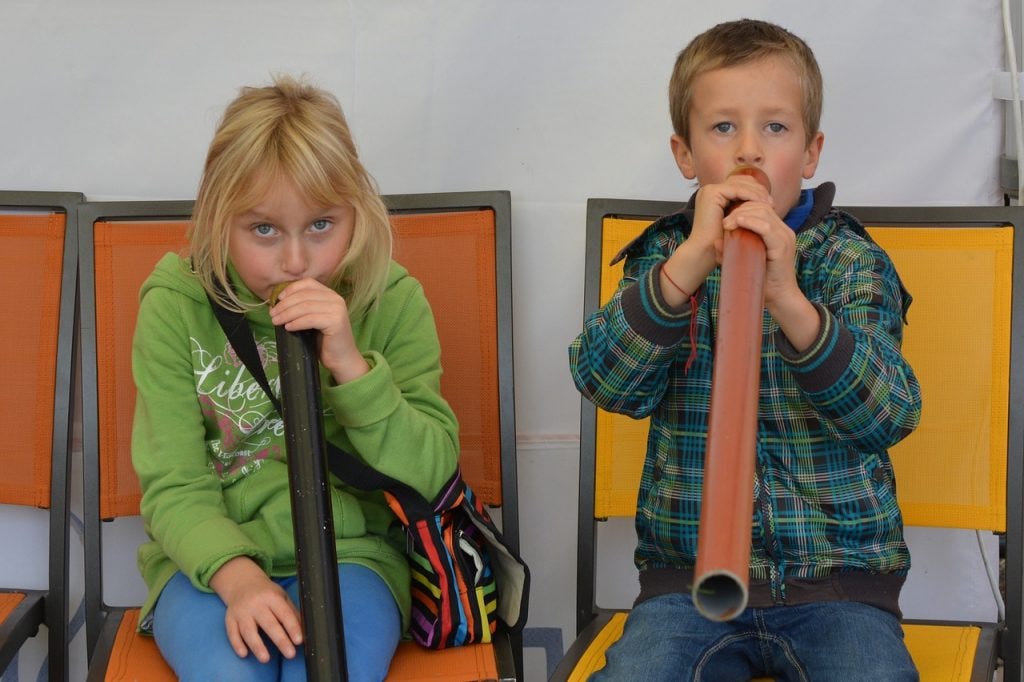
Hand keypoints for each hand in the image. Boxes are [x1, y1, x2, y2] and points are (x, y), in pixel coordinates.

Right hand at [209, 556, 303, 662]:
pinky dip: (237, 644)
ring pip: (248, 630)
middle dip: (280, 640)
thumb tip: (304, 630)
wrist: (242, 583)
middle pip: (269, 624)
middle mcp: (256, 604)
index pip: (284, 613)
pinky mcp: (230, 619)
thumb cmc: (266, 593)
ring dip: (257, 645)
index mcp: (272, 597)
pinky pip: (232, 633)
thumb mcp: (281, 597)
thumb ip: (291, 612)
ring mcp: (241, 612)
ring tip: (266, 659)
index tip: (299, 640)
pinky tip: (244, 654)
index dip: (292, 627)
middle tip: (290, 654)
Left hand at [269, 278, 369, 383]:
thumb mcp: (312, 319)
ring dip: (287, 314)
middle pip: (304, 295)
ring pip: (305, 307)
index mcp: (330, 295)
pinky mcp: (336, 322)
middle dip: (285, 304)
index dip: (291, 289)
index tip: (278, 299)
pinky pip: (310, 319)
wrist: (342, 359)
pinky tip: (288, 327)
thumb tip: (279, 303)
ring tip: (276, 321)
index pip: (308, 283)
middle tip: (272, 314)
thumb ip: (303, 308)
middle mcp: (336, 299)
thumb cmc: (325, 341)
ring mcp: (337, 310)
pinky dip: (296, 322)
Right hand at [660, 173, 774, 305]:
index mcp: (714, 195)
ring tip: (769, 204)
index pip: (740, 184)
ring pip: (741, 183)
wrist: (704, 253)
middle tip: (772, 202)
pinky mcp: (712, 193)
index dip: (756, 191)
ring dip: (757, 192)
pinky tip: (762, 204)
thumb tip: (763, 206)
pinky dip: (751, 195)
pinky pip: (737, 189)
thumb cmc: (719, 243)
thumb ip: (742, 211)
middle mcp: (709, 190)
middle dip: (759, 190)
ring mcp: (709, 190)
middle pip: (741, 180)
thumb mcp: (734, 222)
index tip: (769, 203)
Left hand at [721, 200, 818, 350]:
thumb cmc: (763, 282)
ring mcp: (785, 237)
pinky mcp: (782, 246)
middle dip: (740, 208)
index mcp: (778, 232)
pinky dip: (749, 222)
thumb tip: (715, 242)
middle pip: (762, 206)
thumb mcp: (744, 262)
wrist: (780, 299)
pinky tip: (737, 224)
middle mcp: (784, 231)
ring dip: (742, 214)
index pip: (761, 208)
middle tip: (724, 220)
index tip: (726, 217)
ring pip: (763, 212)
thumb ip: (732, 251)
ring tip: (727, 224)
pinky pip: (766, 227)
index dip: (743, 207)